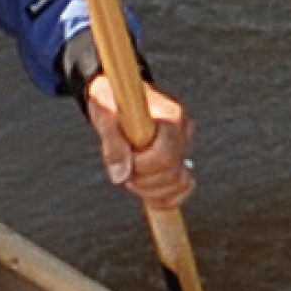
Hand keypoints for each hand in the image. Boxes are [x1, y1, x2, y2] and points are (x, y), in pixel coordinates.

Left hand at [84, 71, 194, 209]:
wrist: (118, 95)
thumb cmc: (112, 101)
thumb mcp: (105, 116)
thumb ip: (113, 145)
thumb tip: (120, 177)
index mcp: (171, 116)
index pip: (166, 155)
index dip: (143, 166)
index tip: (125, 160)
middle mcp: (183, 131)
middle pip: (173, 173)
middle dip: (144, 181)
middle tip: (123, 171)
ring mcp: (185, 146)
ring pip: (180, 183)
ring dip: (152, 190)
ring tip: (132, 177)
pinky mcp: (181, 159)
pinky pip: (184, 187)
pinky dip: (165, 196)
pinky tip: (146, 189)